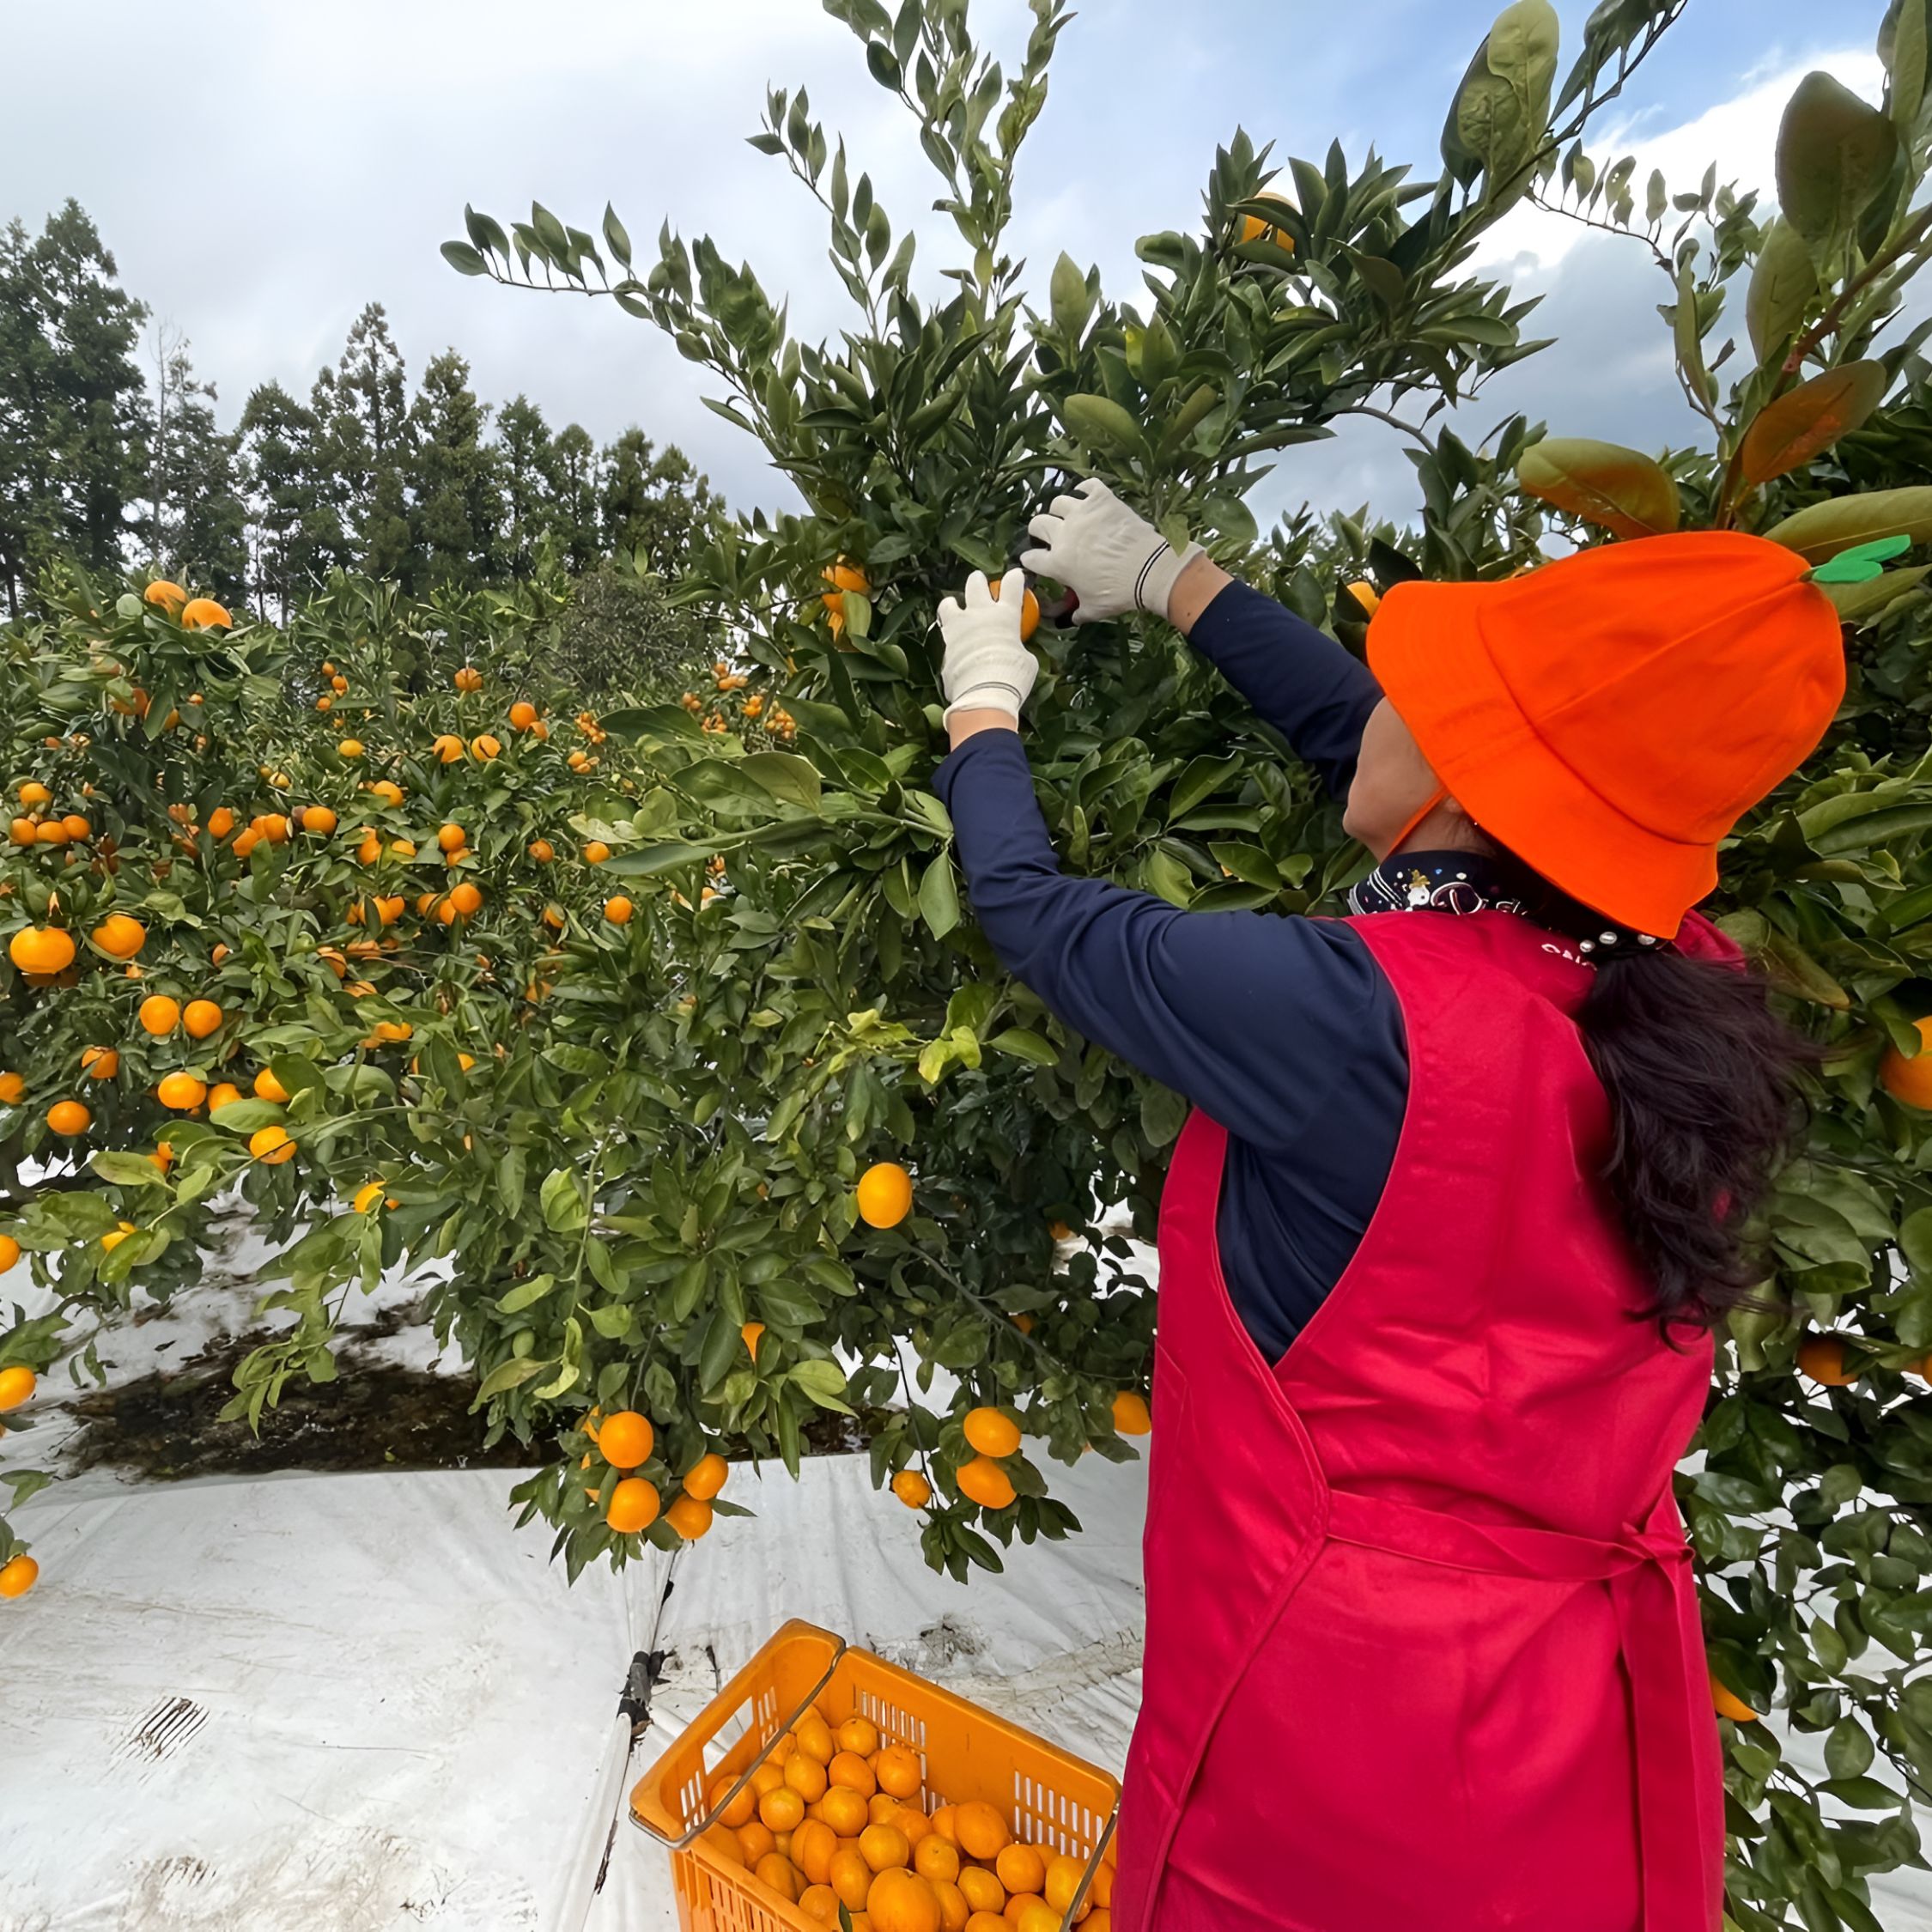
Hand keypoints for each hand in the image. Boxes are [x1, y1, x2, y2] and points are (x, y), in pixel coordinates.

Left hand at [937, 567, 1038, 725]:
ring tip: (954, 608)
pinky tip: (950, 641)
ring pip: (949, 603)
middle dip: (978, 581)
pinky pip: (942, 632)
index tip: (1015, 575)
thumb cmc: (1013, 676)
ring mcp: (958, 626)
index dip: (1014, 578)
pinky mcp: (944, 643)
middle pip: (976, 584)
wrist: (983, 693)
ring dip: (952, 604)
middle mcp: (980, 614)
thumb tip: (1013, 651)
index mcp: (1005, 615)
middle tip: (979, 583)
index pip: (1012, 586)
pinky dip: (947, 635)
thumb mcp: (1025, 661)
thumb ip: (1016, 648)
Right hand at [1019, 477, 1203, 623]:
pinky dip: (1085, 490)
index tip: (1035, 561)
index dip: (1030, 560)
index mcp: (1057, 563)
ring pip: (1058, 502)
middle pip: (1037, 524)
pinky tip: (1087, 497)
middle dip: (1039, 531)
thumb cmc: (1118, 593)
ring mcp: (1081, 513)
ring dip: (1060, 510)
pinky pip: (1086, 487)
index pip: (1031, 558)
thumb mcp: (1093, 609)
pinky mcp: (1101, 500)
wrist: (1148, 569)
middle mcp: (1063, 534)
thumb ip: (1078, 613)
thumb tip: (1072, 619)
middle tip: (1048, 536)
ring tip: (1069, 516)